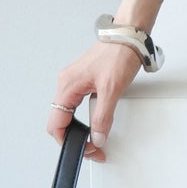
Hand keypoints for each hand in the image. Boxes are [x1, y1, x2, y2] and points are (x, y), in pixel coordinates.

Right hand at [46, 42, 143, 162]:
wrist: (130, 36)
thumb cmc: (119, 54)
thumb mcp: (112, 89)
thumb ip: (103, 117)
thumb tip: (97, 137)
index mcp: (67, 86)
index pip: (56, 124)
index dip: (68, 142)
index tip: (85, 151)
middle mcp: (67, 83)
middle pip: (60, 121)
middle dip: (74, 138)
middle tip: (93, 148)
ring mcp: (74, 81)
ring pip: (69, 113)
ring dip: (79, 128)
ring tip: (94, 138)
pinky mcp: (84, 79)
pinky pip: (77, 104)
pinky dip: (84, 116)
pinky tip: (96, 120)